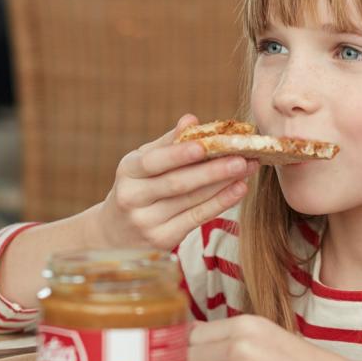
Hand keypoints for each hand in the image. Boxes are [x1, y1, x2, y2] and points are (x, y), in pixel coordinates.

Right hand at [84, 114, 258, 250]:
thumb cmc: (137, 188)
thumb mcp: (142, 163)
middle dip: (213, 170)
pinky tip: (239, 190)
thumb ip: (168, 143)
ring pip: (191, 201)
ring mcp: (146, 223)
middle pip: (177, 184)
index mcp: (127, 172)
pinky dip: (220, 203)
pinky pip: (196, 219)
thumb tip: (192, 120)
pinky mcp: (162, 240)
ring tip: (247, 169)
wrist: (114, 234)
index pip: (154, 161)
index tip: (206, 145)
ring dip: (223, 184)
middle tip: (242, 157)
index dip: (179, 154)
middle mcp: (132, 199)